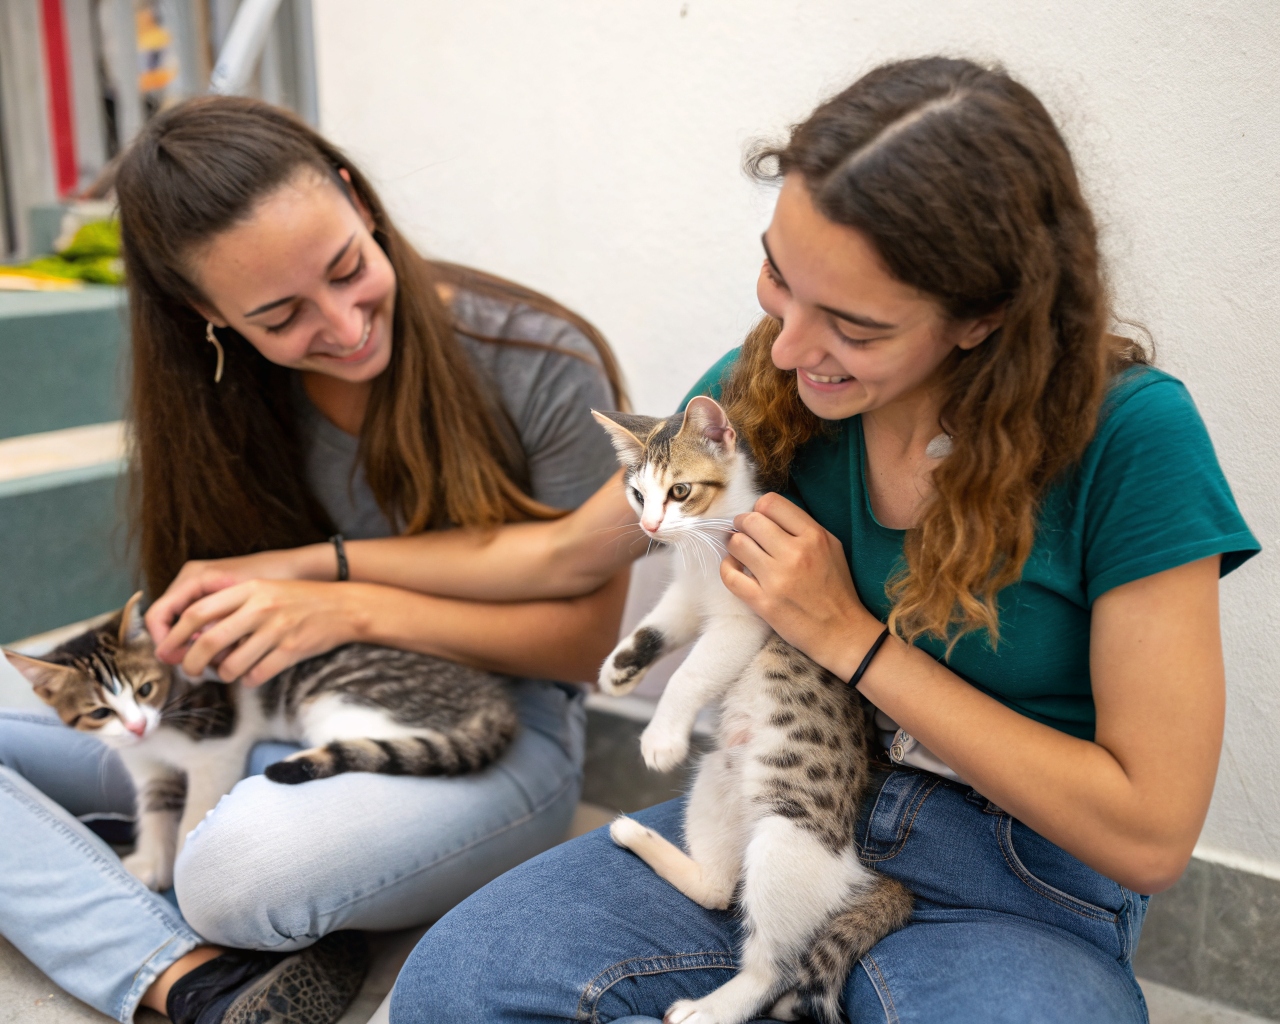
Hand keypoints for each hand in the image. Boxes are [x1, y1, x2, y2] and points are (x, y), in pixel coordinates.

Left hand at [152, 579, 371, 685]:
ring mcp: (277, 629)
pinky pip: (257, 674)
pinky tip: (254, 673)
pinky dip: (250, 679)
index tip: (167, 650)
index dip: (175, 634)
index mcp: (249, 589)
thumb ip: (231, 606)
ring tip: (228, 671)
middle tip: (188, 671)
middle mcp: (260, 607)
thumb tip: (193, 633)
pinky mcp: (292, 649)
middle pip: (209, 641)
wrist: (344, 607)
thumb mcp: (264, 590)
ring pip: (232, 664)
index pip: (198, 611)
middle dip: (191, 663)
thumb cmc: (299, 600)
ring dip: (224, 674)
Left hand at [721, 493, 881, 679]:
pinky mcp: (763, 602)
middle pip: (751, 520)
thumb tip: (768, 513)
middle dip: (742, 523)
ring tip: (740, 551)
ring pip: (737, 544)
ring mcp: (777, 579)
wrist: (841, 632)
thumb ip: (803, 527)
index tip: (760, 520)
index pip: (771, 503)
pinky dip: (727, 568)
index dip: (759, 508)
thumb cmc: (836, 589)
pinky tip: (735, 568)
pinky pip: (730, 576)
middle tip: (744, 532)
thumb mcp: (831, 548)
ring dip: (734, 545)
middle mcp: (795, 553)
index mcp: (814, 536)